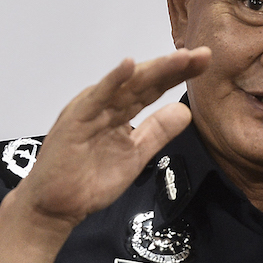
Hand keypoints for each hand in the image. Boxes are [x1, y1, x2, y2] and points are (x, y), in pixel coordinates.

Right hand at [10, 47, 210, 235]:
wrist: (57, 207)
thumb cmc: (89, 180)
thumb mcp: (135, 155)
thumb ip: (157, 132)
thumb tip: (186, 112)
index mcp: (119, 110)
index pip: (154, 88)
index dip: (178, 75)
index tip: (205, 63)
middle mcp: (106, 104)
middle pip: (145, 81)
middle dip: (174, 67)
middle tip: (203, 54)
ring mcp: (91, 110)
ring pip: (127, 85)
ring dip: (154, 69)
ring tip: (180, 57)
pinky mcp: (76, 120)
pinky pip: (97, 98)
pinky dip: (112, 81)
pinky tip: (129, 66)